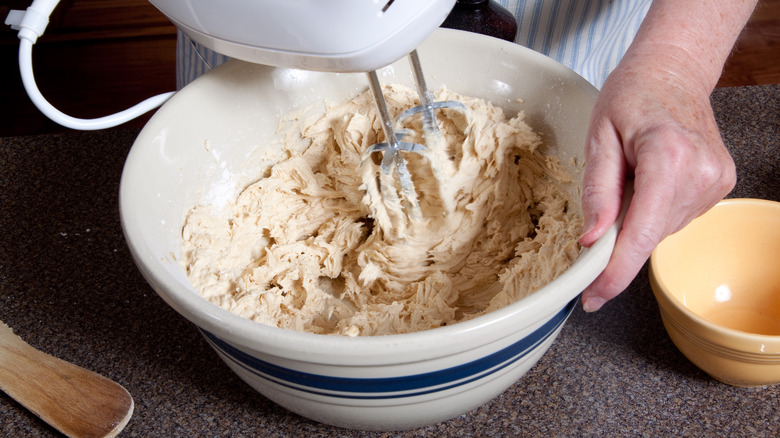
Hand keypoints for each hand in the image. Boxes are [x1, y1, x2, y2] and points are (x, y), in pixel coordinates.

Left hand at [577, 59, 735, 311]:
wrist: (673, 70)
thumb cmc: (631, 95)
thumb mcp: (599, 137)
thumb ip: (598, 190)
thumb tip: (593, 240)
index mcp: (668, 157)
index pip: (640, 233)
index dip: (615, 273)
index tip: (593, 297)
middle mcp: (700, 173)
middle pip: (649, 235)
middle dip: (619, 238)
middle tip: (601, 209)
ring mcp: (716, 182)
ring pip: (661, 229)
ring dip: (637, 219)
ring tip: (632, 176)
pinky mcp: (720, 185)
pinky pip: (674, 217)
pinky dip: (654, 210)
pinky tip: (650, 180)